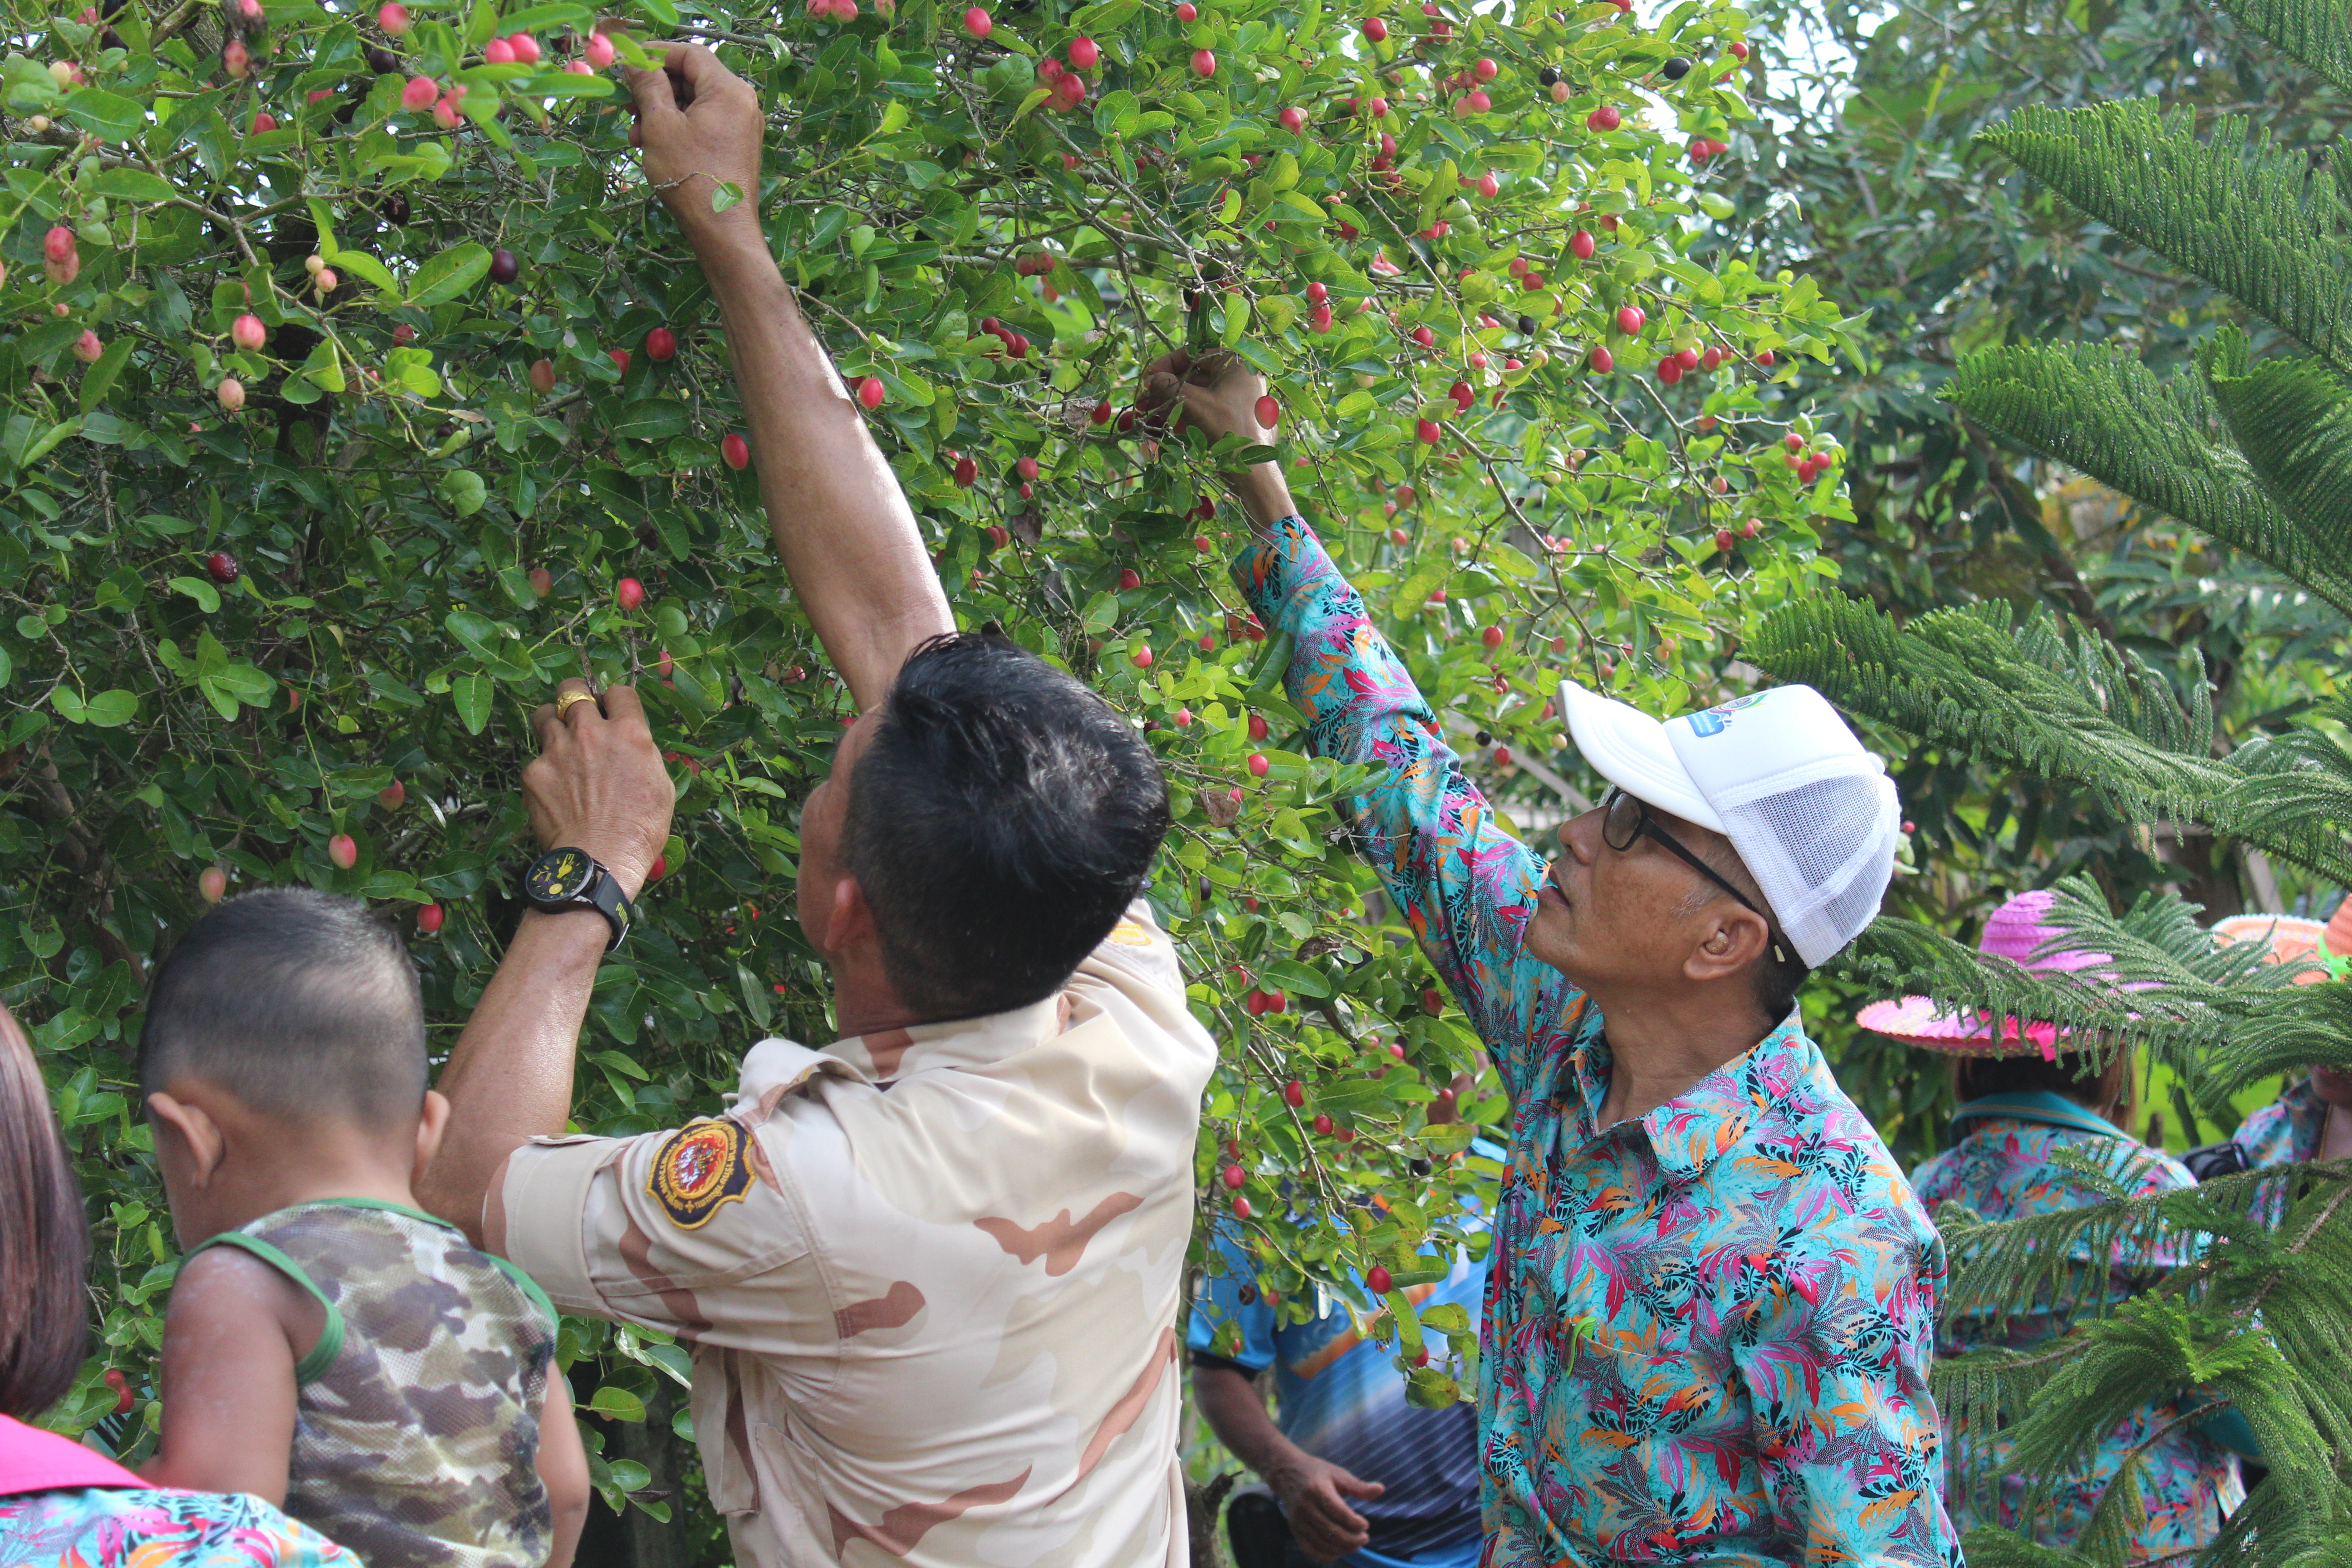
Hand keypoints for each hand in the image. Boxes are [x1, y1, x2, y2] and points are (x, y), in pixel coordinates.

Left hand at [523, 680, 674, 895]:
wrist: (599, 861)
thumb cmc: (640, 829)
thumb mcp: (661, 787)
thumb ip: (644, 754)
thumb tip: (634, 744)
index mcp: (629, 733)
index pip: (619, 692)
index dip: (615, 700)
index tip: (613, 711)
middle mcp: (590, 732)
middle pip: (572, 689)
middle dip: (576, 696)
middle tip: (579, 712)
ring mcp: (557, 750)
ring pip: (544, 714)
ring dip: (553, 722)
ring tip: (560, 741)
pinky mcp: (533, 772)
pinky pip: (536, 758)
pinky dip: (545, 768)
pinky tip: (555, 788)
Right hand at [626, 42, 764, 247]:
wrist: (721, 229)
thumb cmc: (689, 175)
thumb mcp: (660, 124)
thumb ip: (648, 85)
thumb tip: (635, 60)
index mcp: (729, 89)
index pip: (689, 53)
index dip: (655, 53)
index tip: (628, 62)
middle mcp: (742, 102)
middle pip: (691, 78)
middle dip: (655, 89)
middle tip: (626, 105)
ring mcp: (742, 125)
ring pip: (693, 104)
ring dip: (660, 113)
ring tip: (635, 134)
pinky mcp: (736, 145)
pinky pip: (703, 124)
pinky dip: (677, 129)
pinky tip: (652, 145)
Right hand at [1137, 346, 1270, 446]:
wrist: (1253, 474)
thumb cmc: (1226, 430)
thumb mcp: (1192, 404)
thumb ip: (1168, 386)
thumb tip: (1152, 379)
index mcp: (1237, 364)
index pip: (1195, 353)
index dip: (1167, 364)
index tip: (1148, 378)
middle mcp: (1242, 377)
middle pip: (1196, 375)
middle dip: (1168, 389)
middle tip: (1145, 402)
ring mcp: (1242, 399)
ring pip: (1200, 395)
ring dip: (1174, 404)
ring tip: (1152, 417)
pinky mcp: (1239, 418)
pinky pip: (1209, 411)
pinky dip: (1189, 416)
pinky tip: (1170, 427)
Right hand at [1268, 1450, 1383, 1562]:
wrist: (1286, 1473)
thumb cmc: (1317, 1472)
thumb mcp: (1338, 1473)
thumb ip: (1358, 1486)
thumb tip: (1381, 1490)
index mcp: (1317, 1489)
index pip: (1339, 1513)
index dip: (1356, 1523)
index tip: (1365, 1524)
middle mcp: (1305, 1507)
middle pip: (1332, 1532)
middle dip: (1353, 1540)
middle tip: (1365, 1537)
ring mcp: (1298, 1521)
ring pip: (1323, 1544)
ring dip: (1343, 1548)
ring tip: (1355, 1543)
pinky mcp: (1294, 1530)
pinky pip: (1311, 1551)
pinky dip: (1327, 1555)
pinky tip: (1339, 1550)